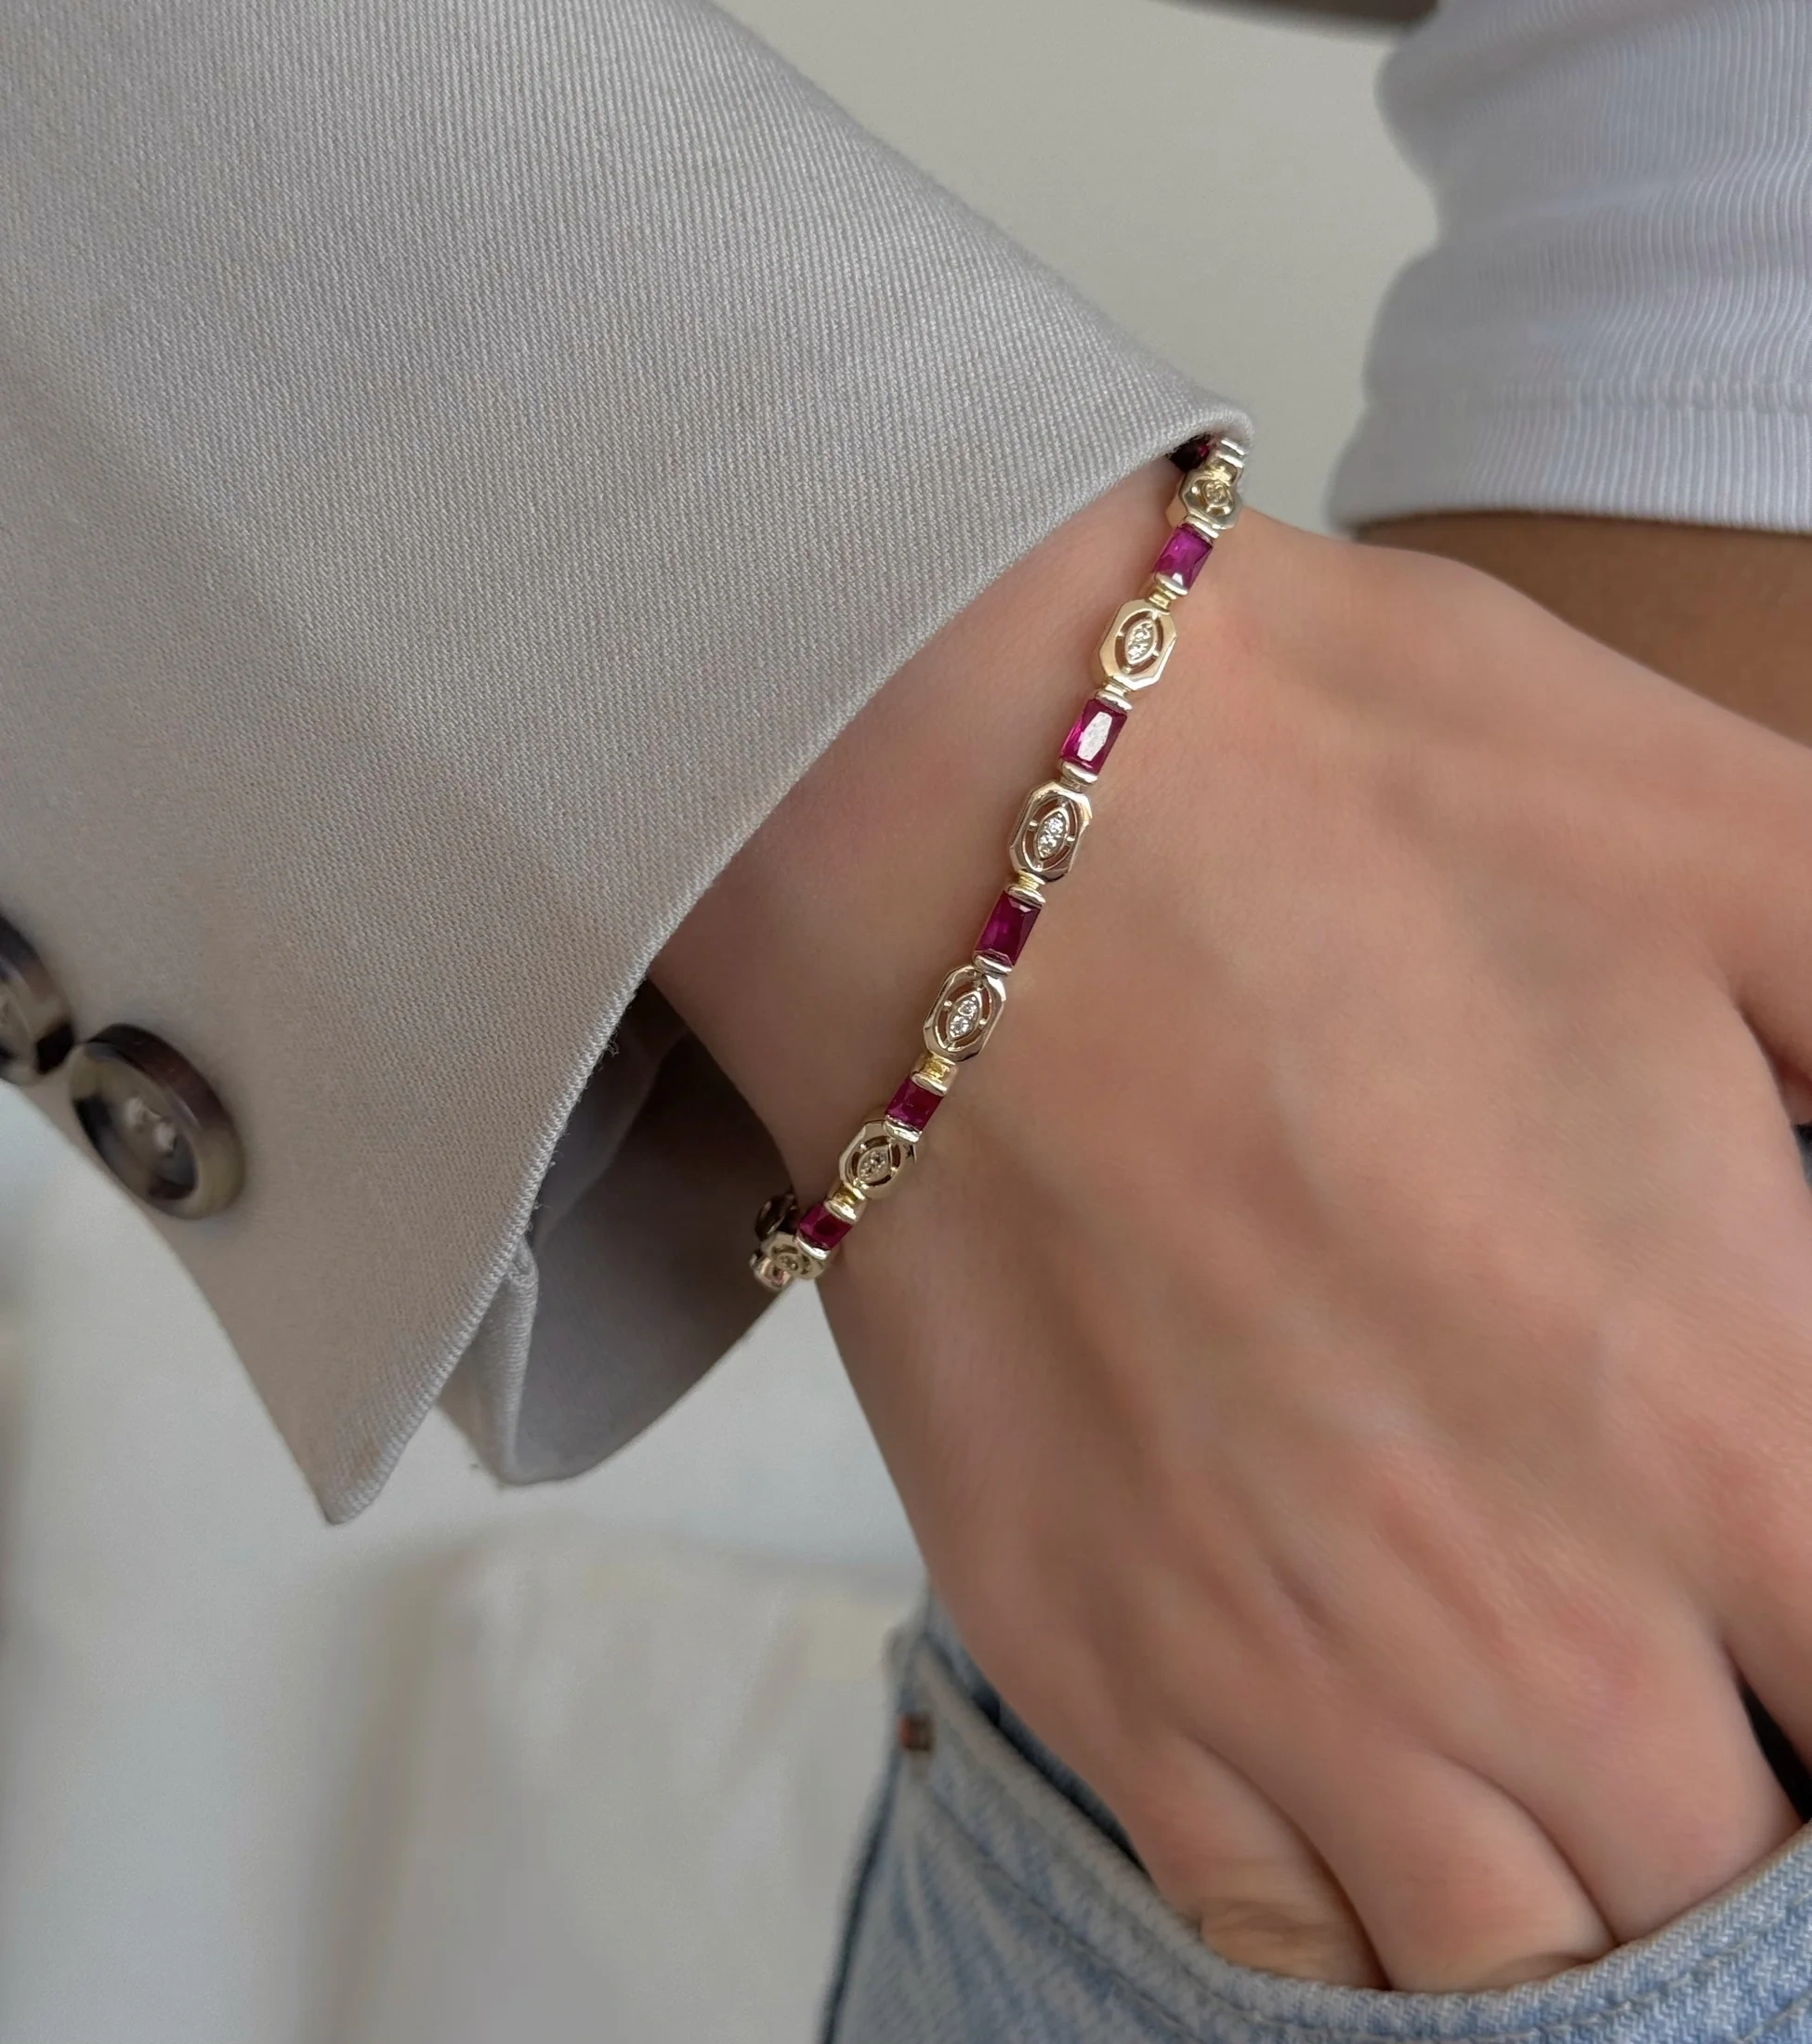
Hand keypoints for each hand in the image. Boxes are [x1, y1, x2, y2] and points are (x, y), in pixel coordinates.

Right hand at [655, 467, 1811, 1991]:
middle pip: (1735, 1886)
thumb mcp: (1745, 845)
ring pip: (1519, 1960)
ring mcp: (1275, 1655)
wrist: (960, 799)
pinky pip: (1271, 1928)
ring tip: (1587, 1764)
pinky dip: (1369, 1925)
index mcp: (1722, 1407)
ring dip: (1592, 1891)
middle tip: (1716, 1662)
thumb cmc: (1339, 785)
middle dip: (1759, 1790)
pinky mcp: (1083, 1640)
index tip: (1797, 1586)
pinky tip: (1390, 1794)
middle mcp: (1519, 1603)